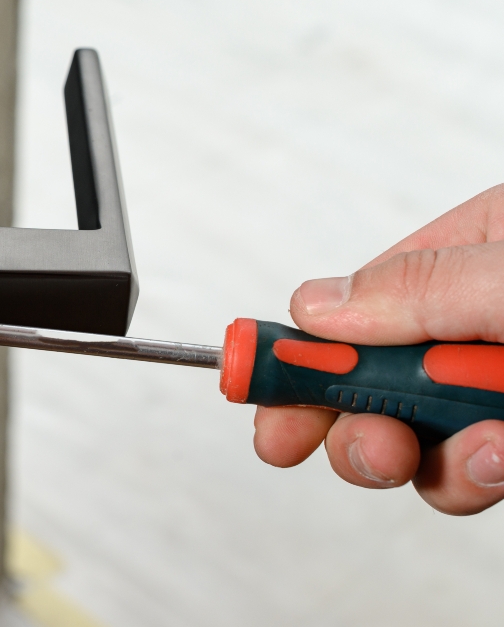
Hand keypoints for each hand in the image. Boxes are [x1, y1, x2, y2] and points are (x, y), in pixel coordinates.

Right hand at [253, 184, 503, 514]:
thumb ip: (422, 287)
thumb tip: (316, 306)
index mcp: (476, 252)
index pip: (354, 302)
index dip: (297, 348)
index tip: (249, 383)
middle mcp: (479, 319)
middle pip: (368, 377)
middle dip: (359, 419)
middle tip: (371, 444)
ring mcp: (497, 382)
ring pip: (415, 438)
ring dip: (431, 461)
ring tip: (482, 452)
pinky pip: (468, 471)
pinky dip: (476, 476)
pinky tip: (503, 461)